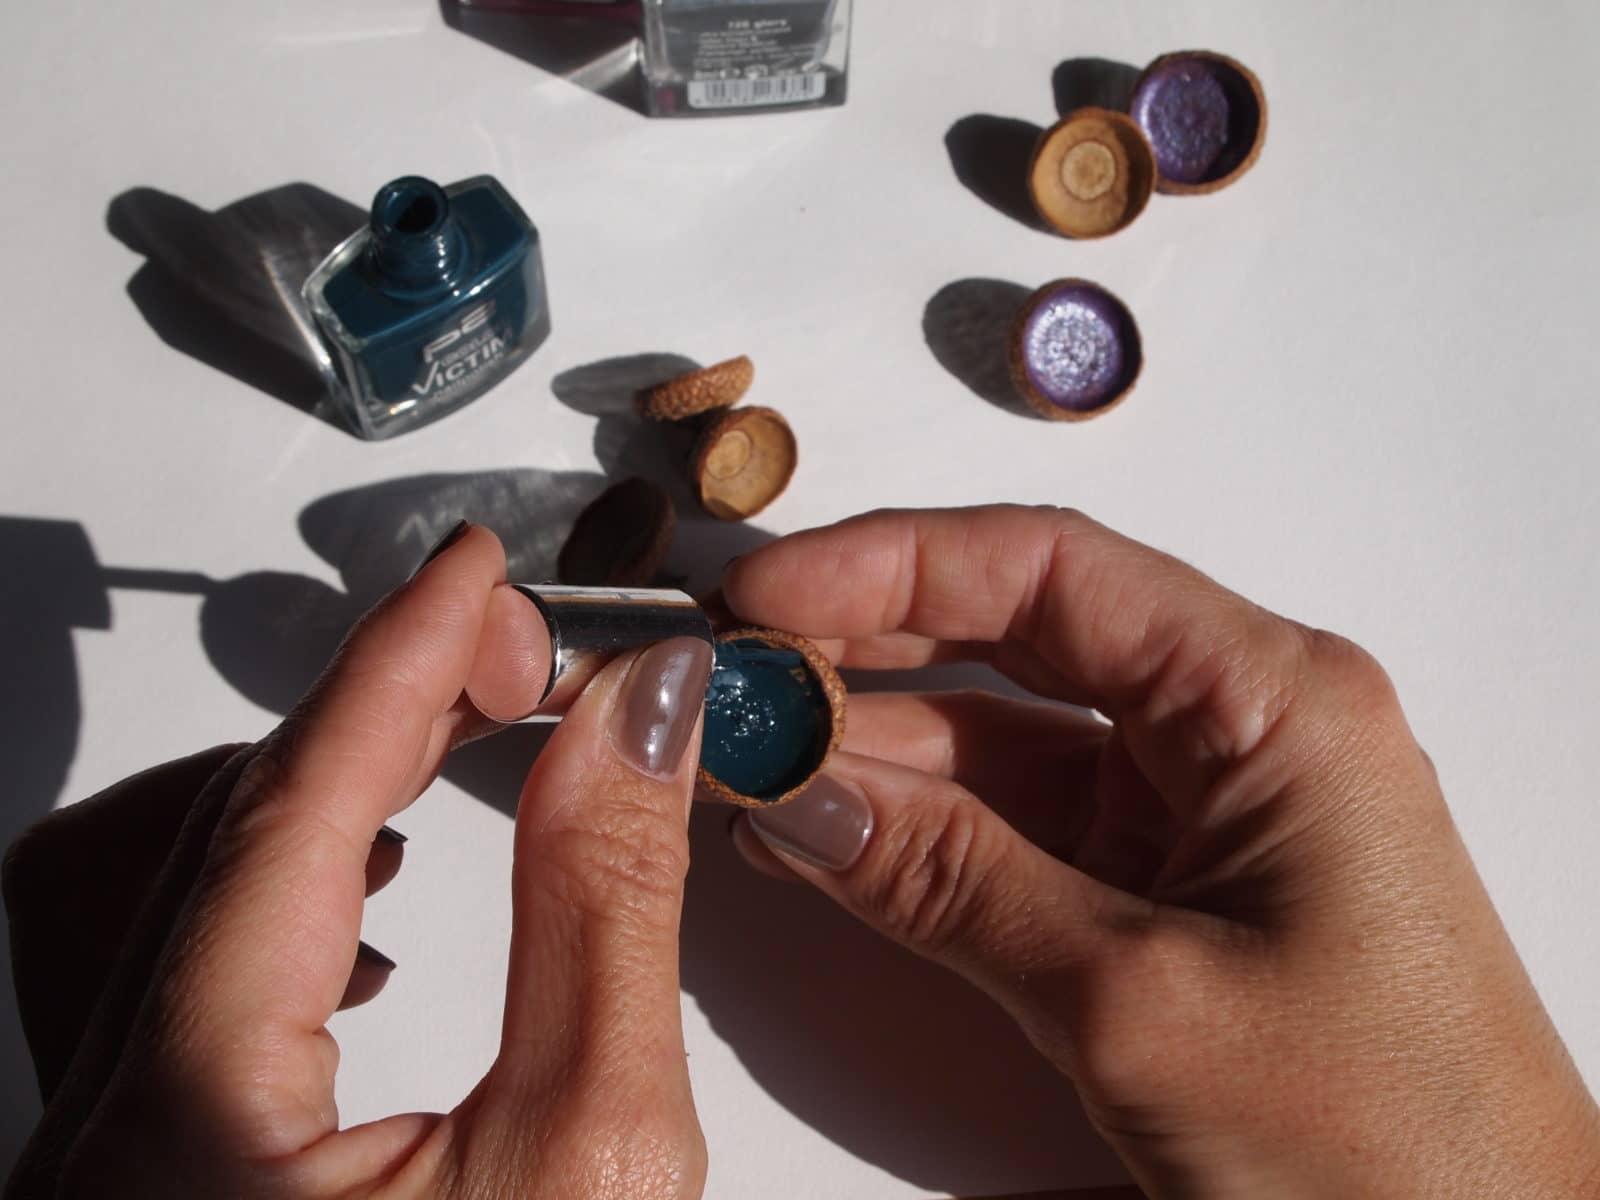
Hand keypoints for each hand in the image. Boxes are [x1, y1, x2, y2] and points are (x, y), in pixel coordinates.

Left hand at [4, 524, 712, 1198]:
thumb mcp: (594, 1156)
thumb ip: (603, 915)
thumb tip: (633, 721)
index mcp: (183, 1125)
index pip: (288, 818)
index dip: (396, 665)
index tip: (475, 575)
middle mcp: (103, 1138)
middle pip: (211, 831)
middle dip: (375, 714)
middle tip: (508, 652)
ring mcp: (112, 1160)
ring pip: (147, 882)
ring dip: (302, 787)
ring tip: (436, 748)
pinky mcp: (151, 1177)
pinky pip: (155, 967)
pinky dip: (260, 879)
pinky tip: (359, 890)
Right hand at [723, 506, 1599, 1198]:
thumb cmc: (1387, 1146)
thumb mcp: (1136, 1000)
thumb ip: (949, 882)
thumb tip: (792, 794)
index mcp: (1271, 698)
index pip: (1052, 569)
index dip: (890, 564)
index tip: (764, 596)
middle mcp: (1236, 728)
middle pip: (1018, 634)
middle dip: (866, 646)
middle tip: (735, 671)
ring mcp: (1198, 811)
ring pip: (1002, 736)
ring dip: (873, 749)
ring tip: (746, 759)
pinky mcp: (1165, 890)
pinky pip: (1017, 828)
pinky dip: (915, 832)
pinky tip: (818, 837)